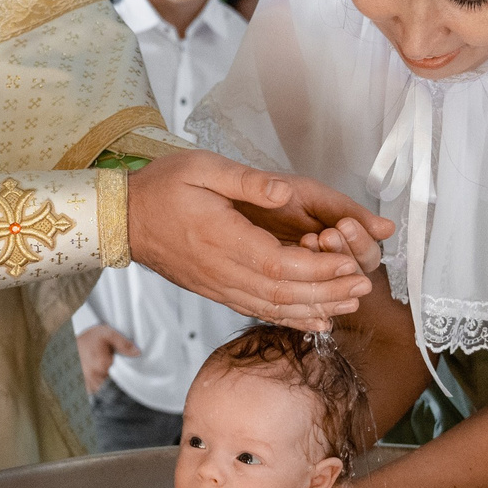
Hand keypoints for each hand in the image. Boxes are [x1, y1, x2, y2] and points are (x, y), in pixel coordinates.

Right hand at [128, 151, 391, 326]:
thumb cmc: (162, 188)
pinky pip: (258, 311)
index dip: (318, 269)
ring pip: (273, 307)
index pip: (279, 264)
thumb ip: (246, 181)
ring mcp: (219, 286)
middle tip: (363, 286)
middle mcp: (222, 270)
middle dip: (328, 292)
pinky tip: (315, 319)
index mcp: (221, 239)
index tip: (350, 264)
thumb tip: (283, 190)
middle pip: (283, 292)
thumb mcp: (201, 167)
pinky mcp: (218, 291)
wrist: (124, 219)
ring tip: (350, 303)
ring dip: (315, 308)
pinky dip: (290, 318)